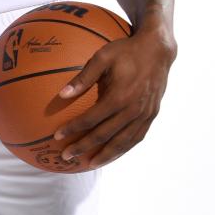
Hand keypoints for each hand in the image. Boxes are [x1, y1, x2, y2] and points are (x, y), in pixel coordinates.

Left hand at [54, 23, 175, 167]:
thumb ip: (82, 78)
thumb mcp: (101, 58)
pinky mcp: (151, 116)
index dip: (74, 129)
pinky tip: (111, 154)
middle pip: (105, 135)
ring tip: (88, 164)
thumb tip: (61, 95)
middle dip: (84, 147)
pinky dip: (122, 149)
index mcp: (119, 96)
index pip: (92, 119)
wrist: (157, 50)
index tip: (57, 136)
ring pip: (122, 142)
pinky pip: (136, 138)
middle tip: (66, 156)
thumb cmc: (125, 51)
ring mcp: (144, 115)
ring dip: (105, 155)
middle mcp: (133, 110)